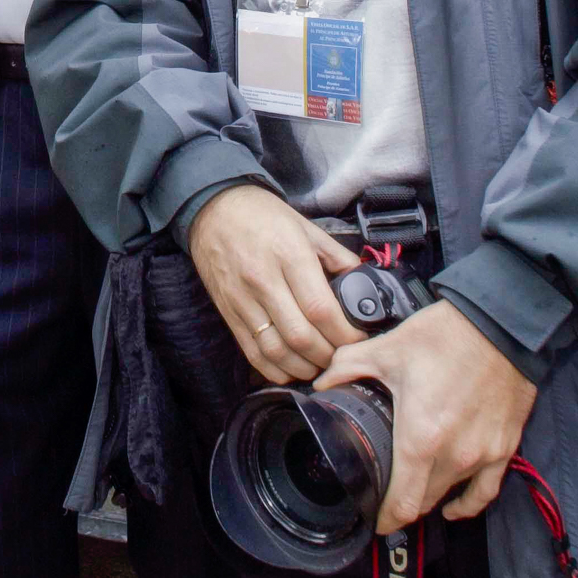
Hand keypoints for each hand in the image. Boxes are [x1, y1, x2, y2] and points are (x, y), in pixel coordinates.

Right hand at [187, 184, 366, 381]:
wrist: (213, 208)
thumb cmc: (262, 214)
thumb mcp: (306, 226)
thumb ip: (338, 257)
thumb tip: (364, 286)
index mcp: (289, 255)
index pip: (321, 309)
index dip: (345, 334)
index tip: (359, 339)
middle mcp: (263, 280)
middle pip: (301, 336)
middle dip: (328, 355)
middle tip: (343, 356)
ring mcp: (242, 299)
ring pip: (277, 351)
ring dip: (304, 367)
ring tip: (321, 365)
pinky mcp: (229, 312)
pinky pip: (253, 351)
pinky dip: (275, 369)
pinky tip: (292, 369)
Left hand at [314, 300, 537, 533]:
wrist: (500, 326)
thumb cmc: (445, 337)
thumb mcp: (386, 349)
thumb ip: (347, 368)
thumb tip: (321, 383)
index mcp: (420, 438)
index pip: (402, 503)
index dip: (383, 519)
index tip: (370, 519)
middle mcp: (454, 456)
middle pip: (422, 503)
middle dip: (399, 505)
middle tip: (382, 495)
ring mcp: (482, 456)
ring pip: (449, 496)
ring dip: (428, 498)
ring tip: (408, 490)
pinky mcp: (504, 449)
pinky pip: (485, 492)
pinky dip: (466, 503)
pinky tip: (453, 506)